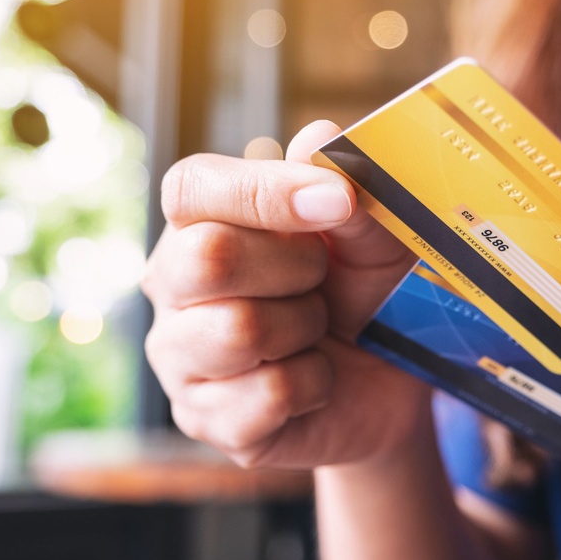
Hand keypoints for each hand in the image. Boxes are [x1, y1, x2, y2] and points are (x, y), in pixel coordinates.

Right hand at [142, 121, 425, 469]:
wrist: (387, 380)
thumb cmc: (365, 292)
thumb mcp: (374, 237)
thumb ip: (349, 191)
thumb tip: (317, 140)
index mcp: (202, 221)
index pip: (193, 187)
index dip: (265, 191)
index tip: (337, 203)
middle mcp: (173, 284)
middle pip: (207, 258)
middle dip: (295, 268)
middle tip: (323, 280)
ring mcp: (180, 356)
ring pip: (237, 331)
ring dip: (306, 329)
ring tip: (317, 331)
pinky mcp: (205, 419)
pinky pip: (267, 396)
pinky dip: (313, 386)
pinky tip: (315, 381)